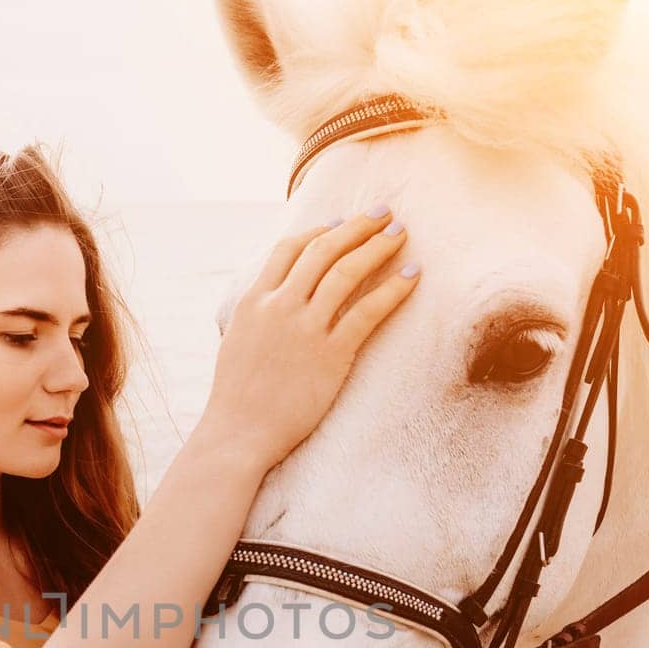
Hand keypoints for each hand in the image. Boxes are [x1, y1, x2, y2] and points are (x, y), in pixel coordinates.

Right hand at [199, 210, 419, 473]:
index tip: (341, 222)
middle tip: (384, 214)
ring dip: (377, 247)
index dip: (319, 230)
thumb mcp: (236, 343)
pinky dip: (393, 289)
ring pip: (346, 272)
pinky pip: (368, 312)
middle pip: (322, 251)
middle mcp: (279, 307)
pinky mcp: (331, 355)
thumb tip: (272, 303)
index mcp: (254, 301)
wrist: (238, 434)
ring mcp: (305, 329)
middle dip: (356, 227)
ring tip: (401, 234)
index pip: (289, 249)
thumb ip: (257, 316)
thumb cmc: (236, 398)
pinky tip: (412, 277)